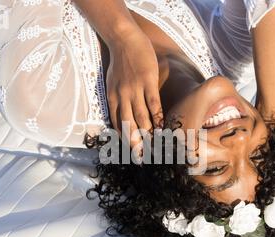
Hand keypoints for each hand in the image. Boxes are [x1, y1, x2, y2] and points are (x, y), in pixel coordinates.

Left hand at [106, 27, 163, 150]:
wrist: (124, 40)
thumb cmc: (119, 62)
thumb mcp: (111, 82)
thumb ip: (116, 98)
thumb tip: (121, 114)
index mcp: (112, 98)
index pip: (116, 123)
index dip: (124, 139)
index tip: (130, 152)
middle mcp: (122, 96)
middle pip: (128, 124)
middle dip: (134, 143)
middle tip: (140, 158)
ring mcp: (135, 89)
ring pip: (141, 117)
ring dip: (147, 133)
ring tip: (152, 147)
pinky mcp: (147, 82)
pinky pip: (153, 103)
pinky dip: (158, 116)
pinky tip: (162, 127)